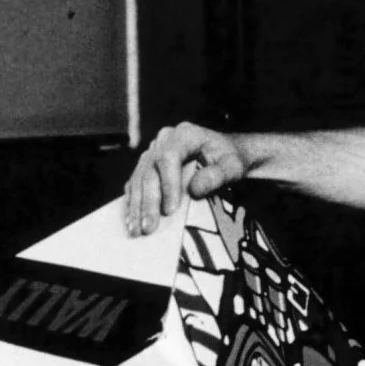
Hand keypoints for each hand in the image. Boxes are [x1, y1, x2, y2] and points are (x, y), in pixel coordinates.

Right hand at [124, 122, 249, 235]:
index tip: (170, 210)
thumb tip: (195, 190)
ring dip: (136, 207)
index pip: (169, 157)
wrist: (223, 154)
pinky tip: (131, 222)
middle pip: (150, 170)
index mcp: (184, 134)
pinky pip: (135, 185)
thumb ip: (218, 175)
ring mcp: (152, 152)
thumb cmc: (229, 159)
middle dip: (149, 202)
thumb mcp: (233, 165)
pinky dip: (132, 204)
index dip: (167, 184)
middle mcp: (163, 141)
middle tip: (149, 228)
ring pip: (138, 179)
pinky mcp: (146, 166)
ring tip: (136, 231)